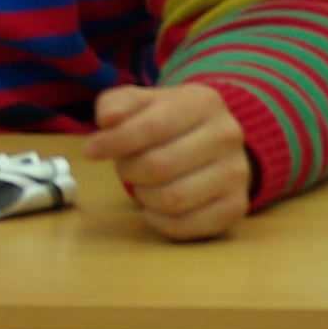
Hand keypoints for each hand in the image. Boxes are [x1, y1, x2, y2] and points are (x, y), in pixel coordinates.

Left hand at [85, 83, 250, 240]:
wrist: (215, 142)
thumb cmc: (169, 122)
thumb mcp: (143, 103)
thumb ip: (117, 104)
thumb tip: (107, 120)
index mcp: (203, 102)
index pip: (152, 126)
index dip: (114, 142)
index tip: (90, 150)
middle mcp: (227, 135)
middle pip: (159, 166)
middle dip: (129, 170)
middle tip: (124, 166)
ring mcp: (237, 173)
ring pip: (173, 199)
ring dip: (144, 196)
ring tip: (143, 184)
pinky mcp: (236, 207)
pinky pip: (185, 225)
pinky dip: (159, 221)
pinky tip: (155, 207)